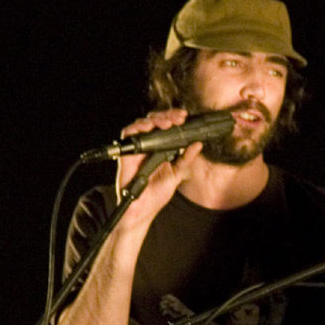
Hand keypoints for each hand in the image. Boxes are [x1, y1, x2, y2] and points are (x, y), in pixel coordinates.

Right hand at [114, 109, 202, 228]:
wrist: (144, 208)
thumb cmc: (157, 192)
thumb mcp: (177, 173)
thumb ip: (186, 159)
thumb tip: (197, 144)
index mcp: (161, 148)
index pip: (166, 126)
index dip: (173, 118)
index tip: (184, 117)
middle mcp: (149, 145)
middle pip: (154, 121)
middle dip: (166, 116)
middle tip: (177, 119)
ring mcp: (137, 148)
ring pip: (141, 124)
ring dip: (154, 120)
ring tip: (165, 124)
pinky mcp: (127, 153)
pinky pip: (127, 134)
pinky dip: (136, 128)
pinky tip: (147, 128)